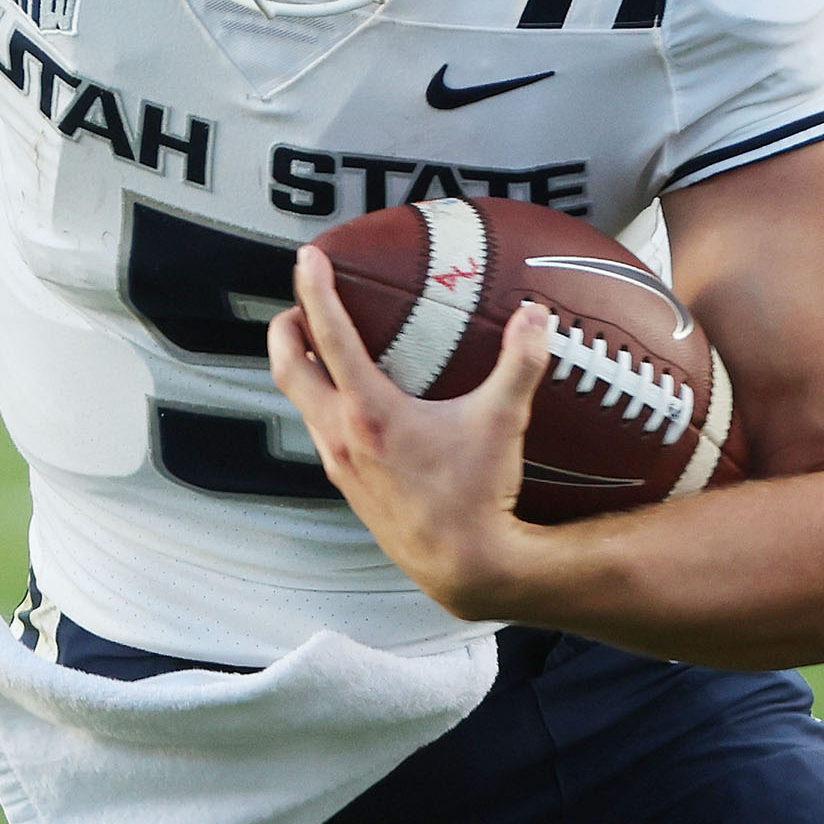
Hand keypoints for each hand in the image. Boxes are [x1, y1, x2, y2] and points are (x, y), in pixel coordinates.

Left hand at [266, 244, 557, 620]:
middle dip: (287, 328)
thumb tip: (537, 314)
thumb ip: (520, 363)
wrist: (463, 567)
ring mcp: (339, 462)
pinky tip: (350, 402)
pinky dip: (322, 403)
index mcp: (370, 412)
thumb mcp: (502, 423)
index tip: (308, 257)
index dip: (315, 290)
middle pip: (290, 367)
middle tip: (299, 303)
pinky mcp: (346, 484)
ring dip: (302, 369)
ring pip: (300, 402)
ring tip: (320, 346)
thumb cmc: (479, 496)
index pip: (330, 335)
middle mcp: (341, 435)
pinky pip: (320, 431)